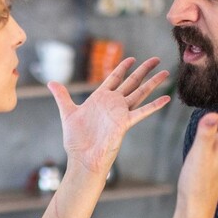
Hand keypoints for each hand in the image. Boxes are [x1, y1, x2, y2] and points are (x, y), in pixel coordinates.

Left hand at [47, 57, 170, 175]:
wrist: (83, 158)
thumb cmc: (76, 140)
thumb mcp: (67, 112)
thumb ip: (62, 96)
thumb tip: (50, 82)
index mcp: (100, 98)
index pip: (115, 78)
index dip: (123, 67)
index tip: (132, 59)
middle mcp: (113, 103)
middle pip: (132, 82)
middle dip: (144, 70)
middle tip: (157, 59)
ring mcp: (120, 112)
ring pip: (140, 93)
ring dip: (153, 83)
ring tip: (167, 72)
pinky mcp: (125, 123)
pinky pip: (142, 112)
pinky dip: (154, 105)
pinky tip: (166, 98)